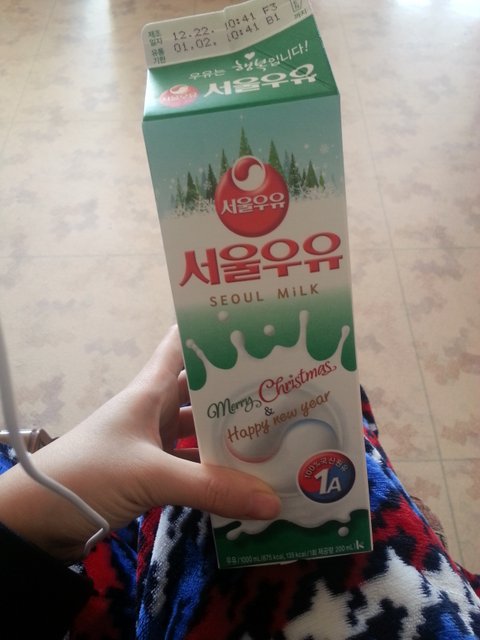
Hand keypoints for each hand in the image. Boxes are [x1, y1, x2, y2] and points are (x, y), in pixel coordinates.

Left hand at [0, 326, 279, 561]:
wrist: (37, 521)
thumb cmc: (89, 474)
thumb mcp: (150, 475)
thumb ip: (209, 487)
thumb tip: (272, 502)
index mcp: (149, 392)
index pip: (180, 347)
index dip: (209, 333)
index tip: (251, 327)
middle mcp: (153, 412)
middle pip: (199, 393)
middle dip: (235, 392)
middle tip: (283, 391)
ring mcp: (152, 444)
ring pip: (198, 432)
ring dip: (228, 436)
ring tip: (275, 436)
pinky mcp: (150, 475)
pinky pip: (191, 467)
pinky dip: (214, 473)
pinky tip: (244, 479)